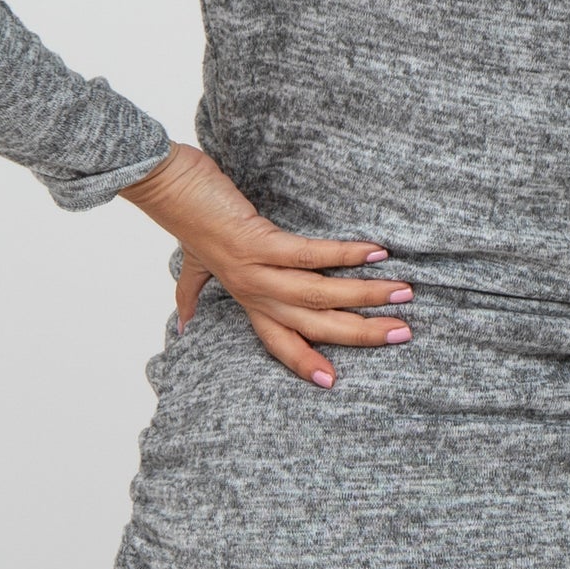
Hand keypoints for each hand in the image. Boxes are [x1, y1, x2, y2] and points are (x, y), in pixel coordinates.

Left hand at [117, 143, 412, 387]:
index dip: (305, 362)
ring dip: (365, 293)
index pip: (279, 342)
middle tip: (403, 333)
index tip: (333, 382)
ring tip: (403, 292)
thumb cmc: (186, 219)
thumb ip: (192, 293)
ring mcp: (255, 269)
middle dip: (361, 332)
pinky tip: (375, 252)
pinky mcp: (258, 241)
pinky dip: (344, 254)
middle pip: (312, 325)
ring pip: (318, 293)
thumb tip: (183, 324)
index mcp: (245, 298)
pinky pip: (308, 255)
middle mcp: (252, 292)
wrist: (166, 186)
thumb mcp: (192, 263)